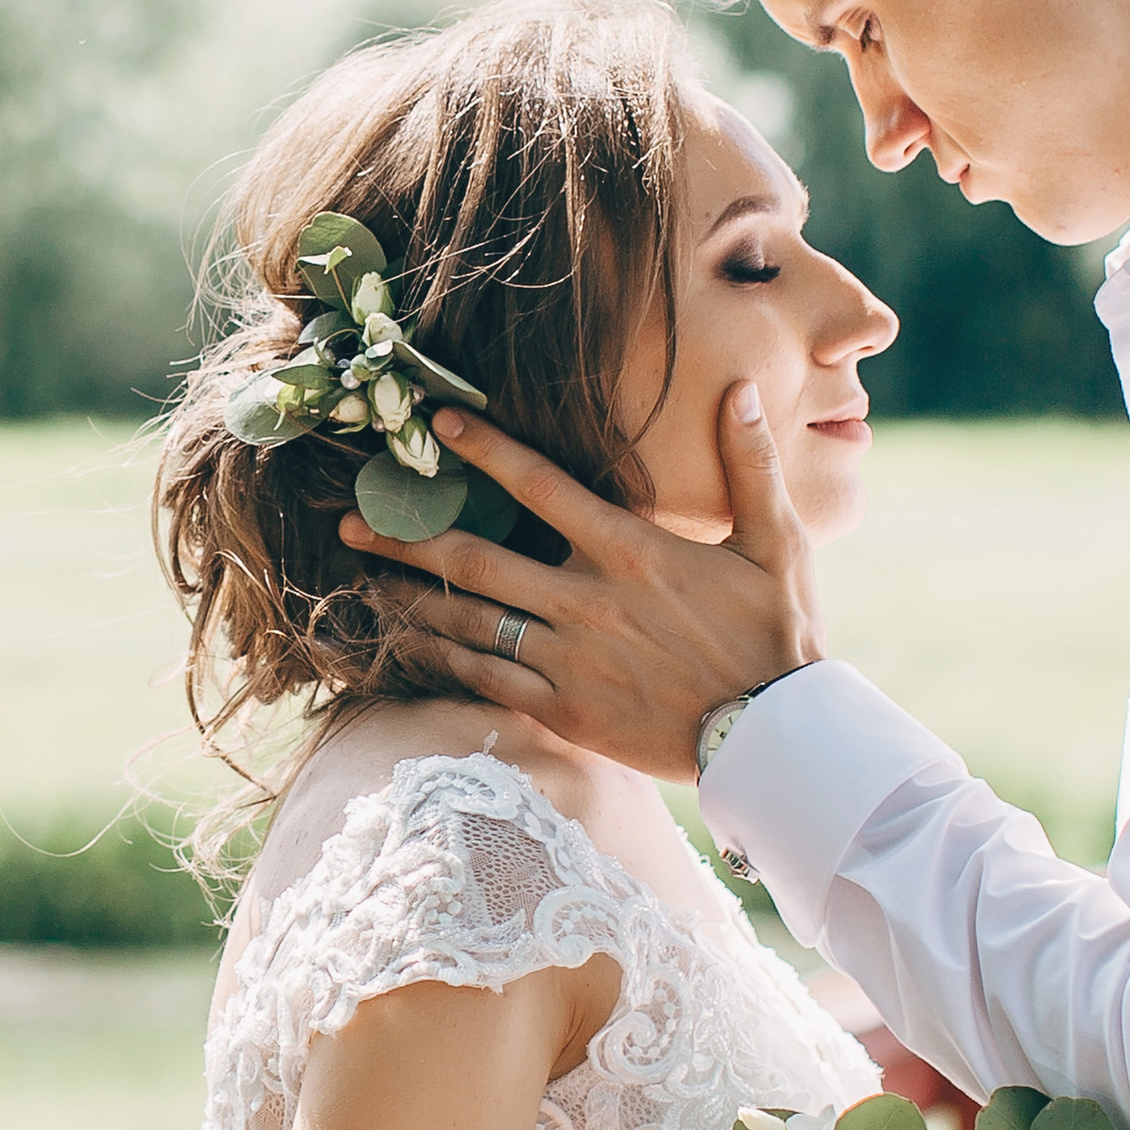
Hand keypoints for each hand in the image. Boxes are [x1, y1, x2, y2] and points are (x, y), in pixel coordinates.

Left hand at [335, 387, 825, 782]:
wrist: (777, 740)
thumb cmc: (780, 636)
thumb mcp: (779, 544)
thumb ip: (752, 465)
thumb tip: (745, 390)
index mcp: (633, 551)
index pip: (544, 486)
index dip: (487, 450)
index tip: (439, 423)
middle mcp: (589, 603)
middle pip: (477, 558)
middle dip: (406, 536)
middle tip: (349, 519)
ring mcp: (571, 661)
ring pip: (470, 622)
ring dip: (409, 597)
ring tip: (362, 578)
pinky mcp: (566, 712)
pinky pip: (486, 680)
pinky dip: (442, 659)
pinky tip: (409, 643)